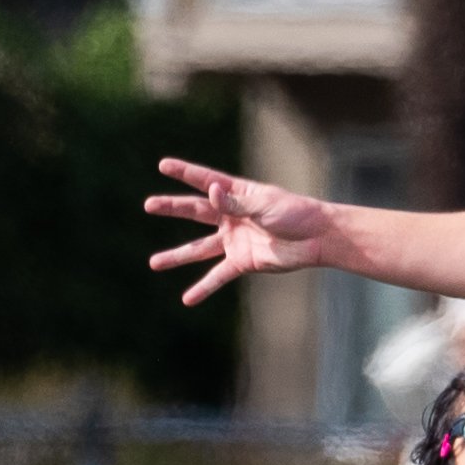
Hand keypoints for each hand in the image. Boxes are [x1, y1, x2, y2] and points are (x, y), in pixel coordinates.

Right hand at [145, 161, 328, 306]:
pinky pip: (218, 276)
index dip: (184, 172)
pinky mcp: (242, 262)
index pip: (205, 180)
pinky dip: (203, 288)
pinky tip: (187, 299)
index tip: (163, 165)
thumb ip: (236, 202)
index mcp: (237, 193)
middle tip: (148, 204)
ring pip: (199, 249)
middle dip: (172, 208)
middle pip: (195, 211)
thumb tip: (210, 190)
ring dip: (177, 256)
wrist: (316, 239)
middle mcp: (231, 216)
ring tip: (153, 263)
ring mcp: (234, 240)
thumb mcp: (264, 204)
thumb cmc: (295, 213)